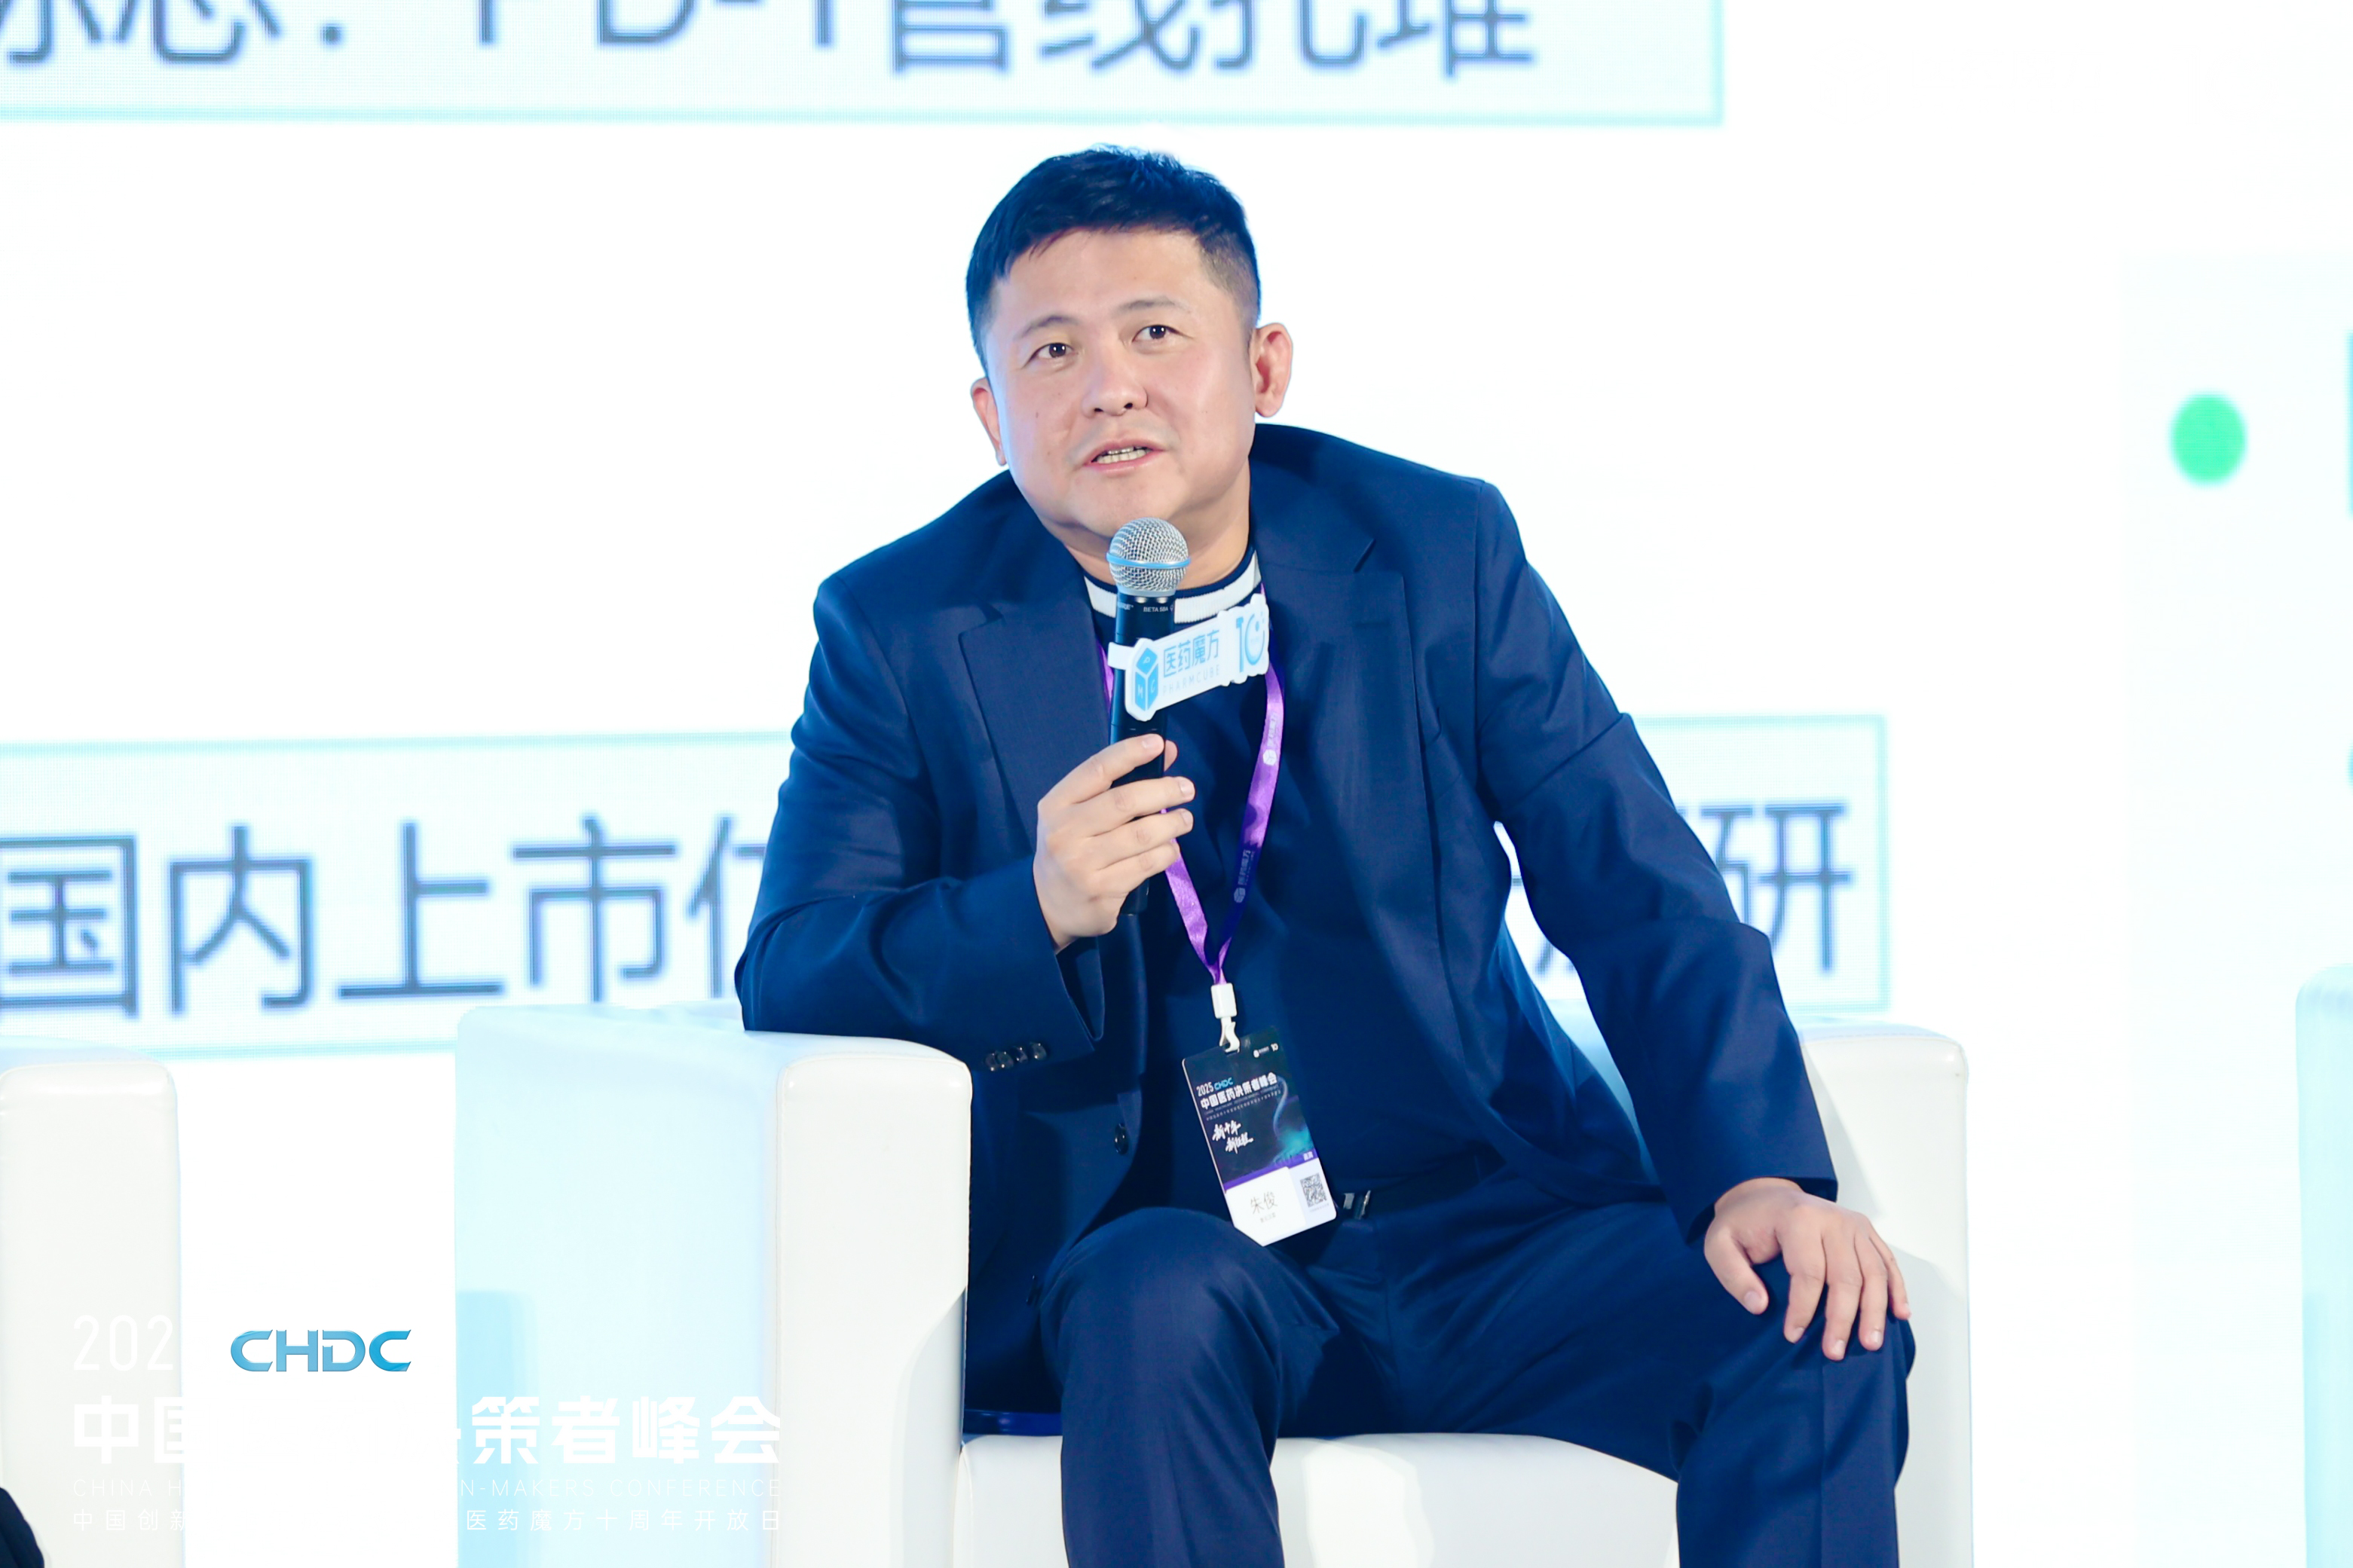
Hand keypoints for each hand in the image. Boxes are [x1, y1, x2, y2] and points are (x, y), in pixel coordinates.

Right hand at [1033, 735, 1193, 950]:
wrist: (1047, 903)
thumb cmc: (1070, 846)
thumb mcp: (1077, 812)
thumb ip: (1115, 783)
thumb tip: (1163, 750)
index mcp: (1056, 805)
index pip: (1097, 770)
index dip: (1130, 753)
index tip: (1158, 744)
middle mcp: (1066, 833)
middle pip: (1125, 802)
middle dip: (1163, 791)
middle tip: (1186, 789)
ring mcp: (1083, 865)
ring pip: (1141, 836)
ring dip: (1172, 824)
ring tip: (1184, 819)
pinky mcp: (1102, 891)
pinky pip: (1146, 865)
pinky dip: (1166, 853)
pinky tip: (1171, 848)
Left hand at [1702, 1177, 1909, 1359]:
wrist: (1765, 1194)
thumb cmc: (1744, 1223)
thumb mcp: (1719, 1244)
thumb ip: (1733, 1275)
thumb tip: (1759, 1307)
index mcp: (1798, 1219)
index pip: (1809, 1273)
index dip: (1803, 1309)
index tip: (1793, 1336)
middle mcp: (1833, 1219)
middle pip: (1847, 1277)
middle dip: (1842, 1319)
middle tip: (1834, 1352)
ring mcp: (1854, 1224)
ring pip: (1874, 1273)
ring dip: (1875, 1311)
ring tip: (1871, 1344)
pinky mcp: (1866, 1231)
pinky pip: (1887, 1262)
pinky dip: (1896, 1288)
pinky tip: (1900, 1314)